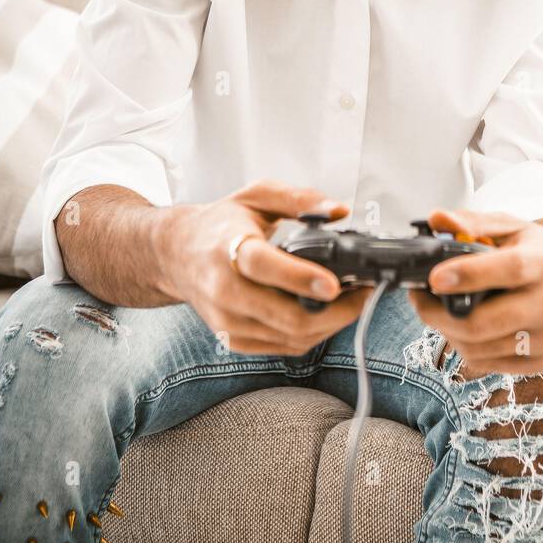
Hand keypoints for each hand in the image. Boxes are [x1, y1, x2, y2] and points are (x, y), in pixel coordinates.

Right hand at [162, 180, 373, 355]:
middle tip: (365, 293)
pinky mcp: (234, 340)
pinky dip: (312, 334)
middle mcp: (224, 290)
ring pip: (289, 337)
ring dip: (330, 324)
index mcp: (228, 249)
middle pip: (284, 315)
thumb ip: (299, 199)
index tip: (334, 283)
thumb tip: (339, 210)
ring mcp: (228, 321)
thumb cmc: (221, 223)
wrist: (177, 254)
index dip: (300, 278)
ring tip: (354, 302)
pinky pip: (283, 347)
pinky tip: (327, 315)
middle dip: (334, 311)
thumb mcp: (257, 196)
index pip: (263, 266)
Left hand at [407, 207, 542, 376]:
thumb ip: (473, 223)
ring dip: (447, 331)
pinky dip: (466, 347)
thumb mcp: (511, 227)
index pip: (509, 270)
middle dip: (438, 313)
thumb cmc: (539, 251)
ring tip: (438, 311)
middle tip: (419, 299)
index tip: (434, 278)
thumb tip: (437, 219)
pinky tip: (462, 328)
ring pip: (479, 348)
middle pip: (484, 322)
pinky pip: (488, 363)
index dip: (469, 275)